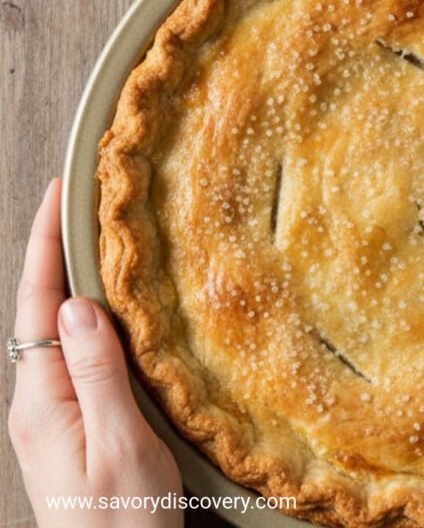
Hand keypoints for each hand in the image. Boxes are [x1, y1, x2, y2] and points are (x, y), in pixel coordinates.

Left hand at [8, 179, 182, 526]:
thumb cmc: (121, 521)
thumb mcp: (120, 445)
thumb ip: (97, 373)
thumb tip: (78, 305)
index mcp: (41, 401)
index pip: (37, 304)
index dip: (46, 245)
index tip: (60, 194)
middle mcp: (37, 402)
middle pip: (41, 311)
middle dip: (57, 254)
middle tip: (84, 207)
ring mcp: (51, 415)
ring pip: (59, 334)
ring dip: (75, 285)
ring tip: (100, 246)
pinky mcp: (72, 425)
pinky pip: (76, 358)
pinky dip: (92, 322)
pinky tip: (114, 315)